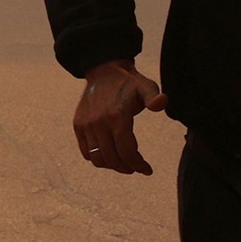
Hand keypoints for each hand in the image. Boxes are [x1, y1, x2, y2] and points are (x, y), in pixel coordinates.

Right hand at [73, 59, 166, 175]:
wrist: (104, 71)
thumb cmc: (129, 83)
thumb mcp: (146, 86)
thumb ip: (154, 97)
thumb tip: (162, 103)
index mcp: (116, 116)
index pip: (127, 152)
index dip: (138, 165)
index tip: (147, 170)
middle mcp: (98, 123)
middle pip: (113, 159)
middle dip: (127, 168)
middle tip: (137, 167)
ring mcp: (86, 125)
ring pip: (98, 159)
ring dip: (112, 166)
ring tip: (124, 163)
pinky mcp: (78, 126)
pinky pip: (86, 152)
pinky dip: (98, 159)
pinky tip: (110, 155)